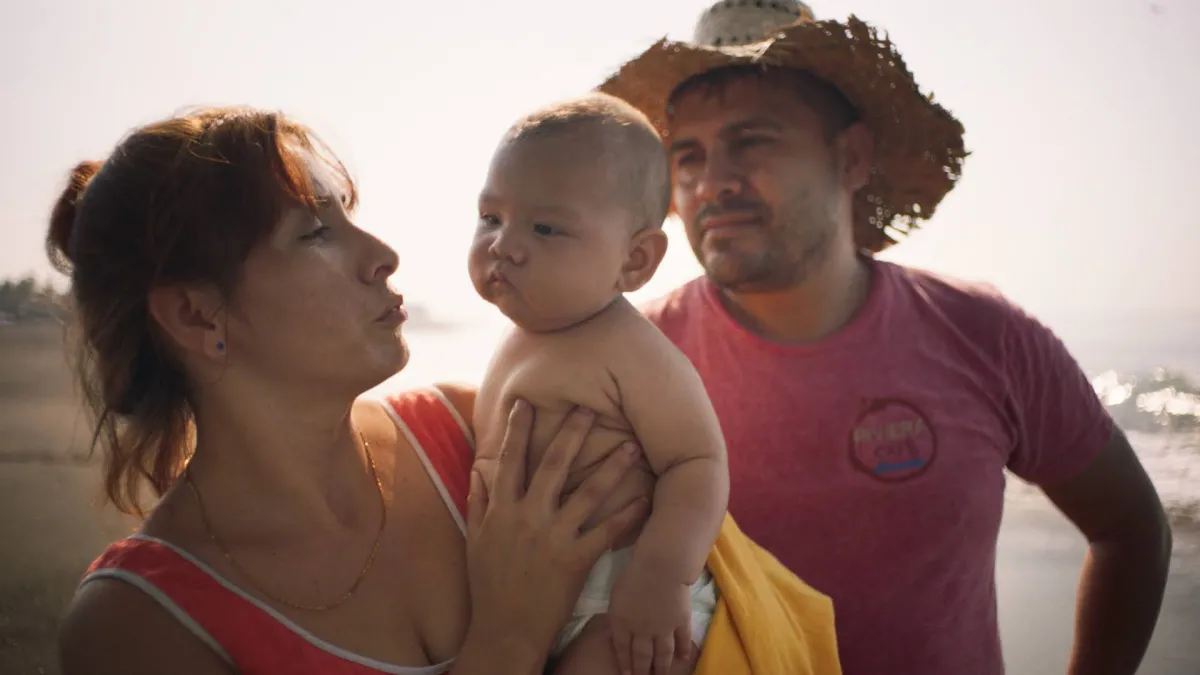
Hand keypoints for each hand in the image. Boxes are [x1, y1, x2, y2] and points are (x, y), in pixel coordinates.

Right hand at [463, 400, 649, 668]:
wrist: (504, 630)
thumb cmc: (489, 584)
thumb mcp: (477, 538)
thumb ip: (479, 500)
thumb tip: (479, 467)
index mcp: (502, 509)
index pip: (510, 460)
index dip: (518, 429)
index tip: (527, 402)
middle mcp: (528, 517)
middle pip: (553, 465)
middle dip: (573, 433)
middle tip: (591, 407)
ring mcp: (553, 538)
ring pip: (588, 493)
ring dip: (612, 468)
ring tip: (633, 446)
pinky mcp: (576, 560)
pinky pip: (607, 532)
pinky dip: (628, 515)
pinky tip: (647, 498)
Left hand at [608, 559, 693, 674]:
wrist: (661, 569)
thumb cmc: (634, 575)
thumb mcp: (616, 595)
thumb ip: (616, 615)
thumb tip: (615, 631)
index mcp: (623, 622)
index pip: (623, 648)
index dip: (625, 662)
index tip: (627, 674)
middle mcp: (643, 631)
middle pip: (642, 656)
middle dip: (642, 670)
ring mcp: (664, 629)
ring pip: (663, 654)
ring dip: (662, 668)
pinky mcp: (681, 622)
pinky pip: (683, 640)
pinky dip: (683, 650)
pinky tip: (684, 658)